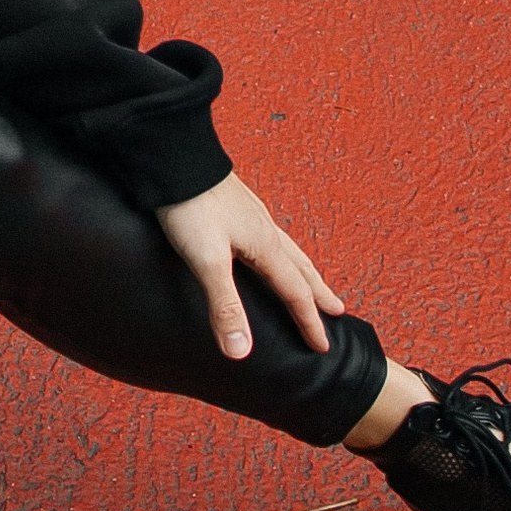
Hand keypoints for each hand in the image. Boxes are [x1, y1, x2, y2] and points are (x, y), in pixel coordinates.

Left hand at [157, 171, 345, 361]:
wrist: (173, 158)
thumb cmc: (189, 207)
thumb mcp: (207, 261)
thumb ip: (225, 306)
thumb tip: (241, 351)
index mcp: (265, 247)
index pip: (295, 293)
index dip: (309, 322)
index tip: (323, 346)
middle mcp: (265, 230)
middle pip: (301, 268)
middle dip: (318, 293)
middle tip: (337, 310)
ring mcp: (251, 215)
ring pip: (287, 249)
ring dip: (303, 270)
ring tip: (310, 278)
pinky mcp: (235, 205)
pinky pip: (269, 235)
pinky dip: (279, 251)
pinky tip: (265, 244)